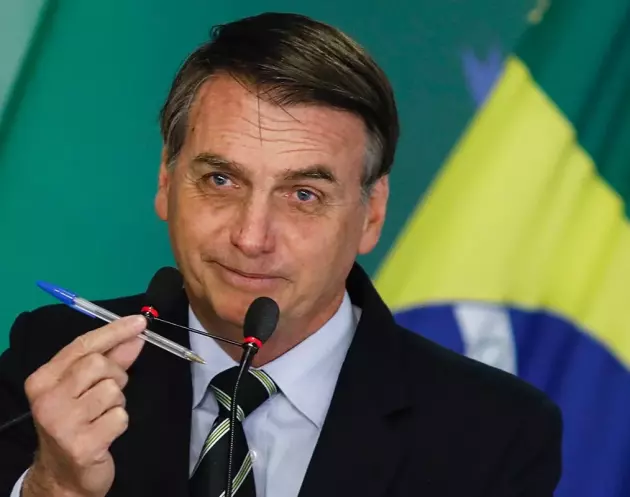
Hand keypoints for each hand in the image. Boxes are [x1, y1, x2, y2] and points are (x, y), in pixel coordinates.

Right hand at [21, 315, 147, 496]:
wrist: (64, 476)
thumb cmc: (76, 425)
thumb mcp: (85, 388)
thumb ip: (111, 359)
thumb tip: (136, 335)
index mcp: (43, 380)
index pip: (82, 346)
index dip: (114, 331)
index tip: (140, 322)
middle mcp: (47, 399)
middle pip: (99, 365)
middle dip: (116, 375)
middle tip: (111, 392)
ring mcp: (62, 423)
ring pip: (112, 390)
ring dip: (118, 402)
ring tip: (104, 415)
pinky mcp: (82, 445)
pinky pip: (120, 417)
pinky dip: (120, 422)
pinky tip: (106, 432)